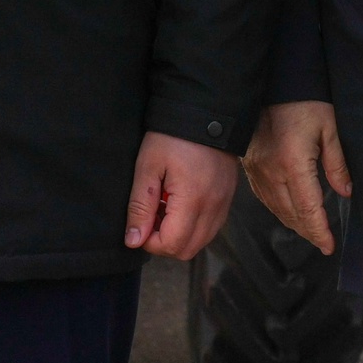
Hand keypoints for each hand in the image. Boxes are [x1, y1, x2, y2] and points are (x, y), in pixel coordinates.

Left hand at [123, 131, 238, 260]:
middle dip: (164, 242)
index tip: (141, 221)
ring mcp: (224, 203)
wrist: (206, 112)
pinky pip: (212, 227)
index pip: (171, 245)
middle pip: (187, 250)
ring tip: (166, 208)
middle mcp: (214, 207)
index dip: (149, 242)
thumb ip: (140, 207)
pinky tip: (181, 204)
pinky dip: (194, 226)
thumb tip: (133, 241)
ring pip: (201, 241)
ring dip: (180, 235)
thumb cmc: (172, 137)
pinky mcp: (228, 197)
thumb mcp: (148, 167)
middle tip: (152, 216)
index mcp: (192, 200)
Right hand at [243, 101, 351, 255]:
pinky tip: (289, 214)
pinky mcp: (250, 166)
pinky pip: (264, 197)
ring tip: (310, 232)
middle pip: (291, 214)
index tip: (329, 246)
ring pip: (276, 209)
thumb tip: (345, 193)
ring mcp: (257, 170)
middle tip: (323, 243)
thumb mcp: (329, 129)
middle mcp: (271, 172)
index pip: (308, 208)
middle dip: (308, 231)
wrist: (272, 84)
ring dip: (293, 224)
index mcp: (293, 163)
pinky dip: (279, 210)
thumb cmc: (305, 103)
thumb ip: (337, 164)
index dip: (319, 231)